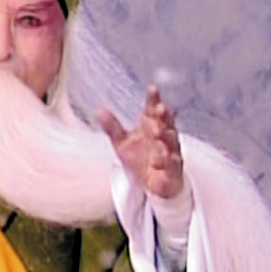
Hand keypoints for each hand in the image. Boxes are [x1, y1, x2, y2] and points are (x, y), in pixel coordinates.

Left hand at [97, 84, 183, 198]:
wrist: (153, 184)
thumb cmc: (140, 158)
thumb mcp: (122, 142)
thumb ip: (113, 127)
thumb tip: (99, 110)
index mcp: (153, 128)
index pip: (155, 111)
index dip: (154, 99)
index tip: (152, 88)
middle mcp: (165, 140)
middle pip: (166, 126)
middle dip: (163, 118)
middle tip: (158, 109)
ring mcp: (170, 158)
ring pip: (170, 148)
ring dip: (165, 139)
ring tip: (158, 132)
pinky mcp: (170, 177)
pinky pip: (169, 173)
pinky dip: (166, 171)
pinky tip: (161, 168)